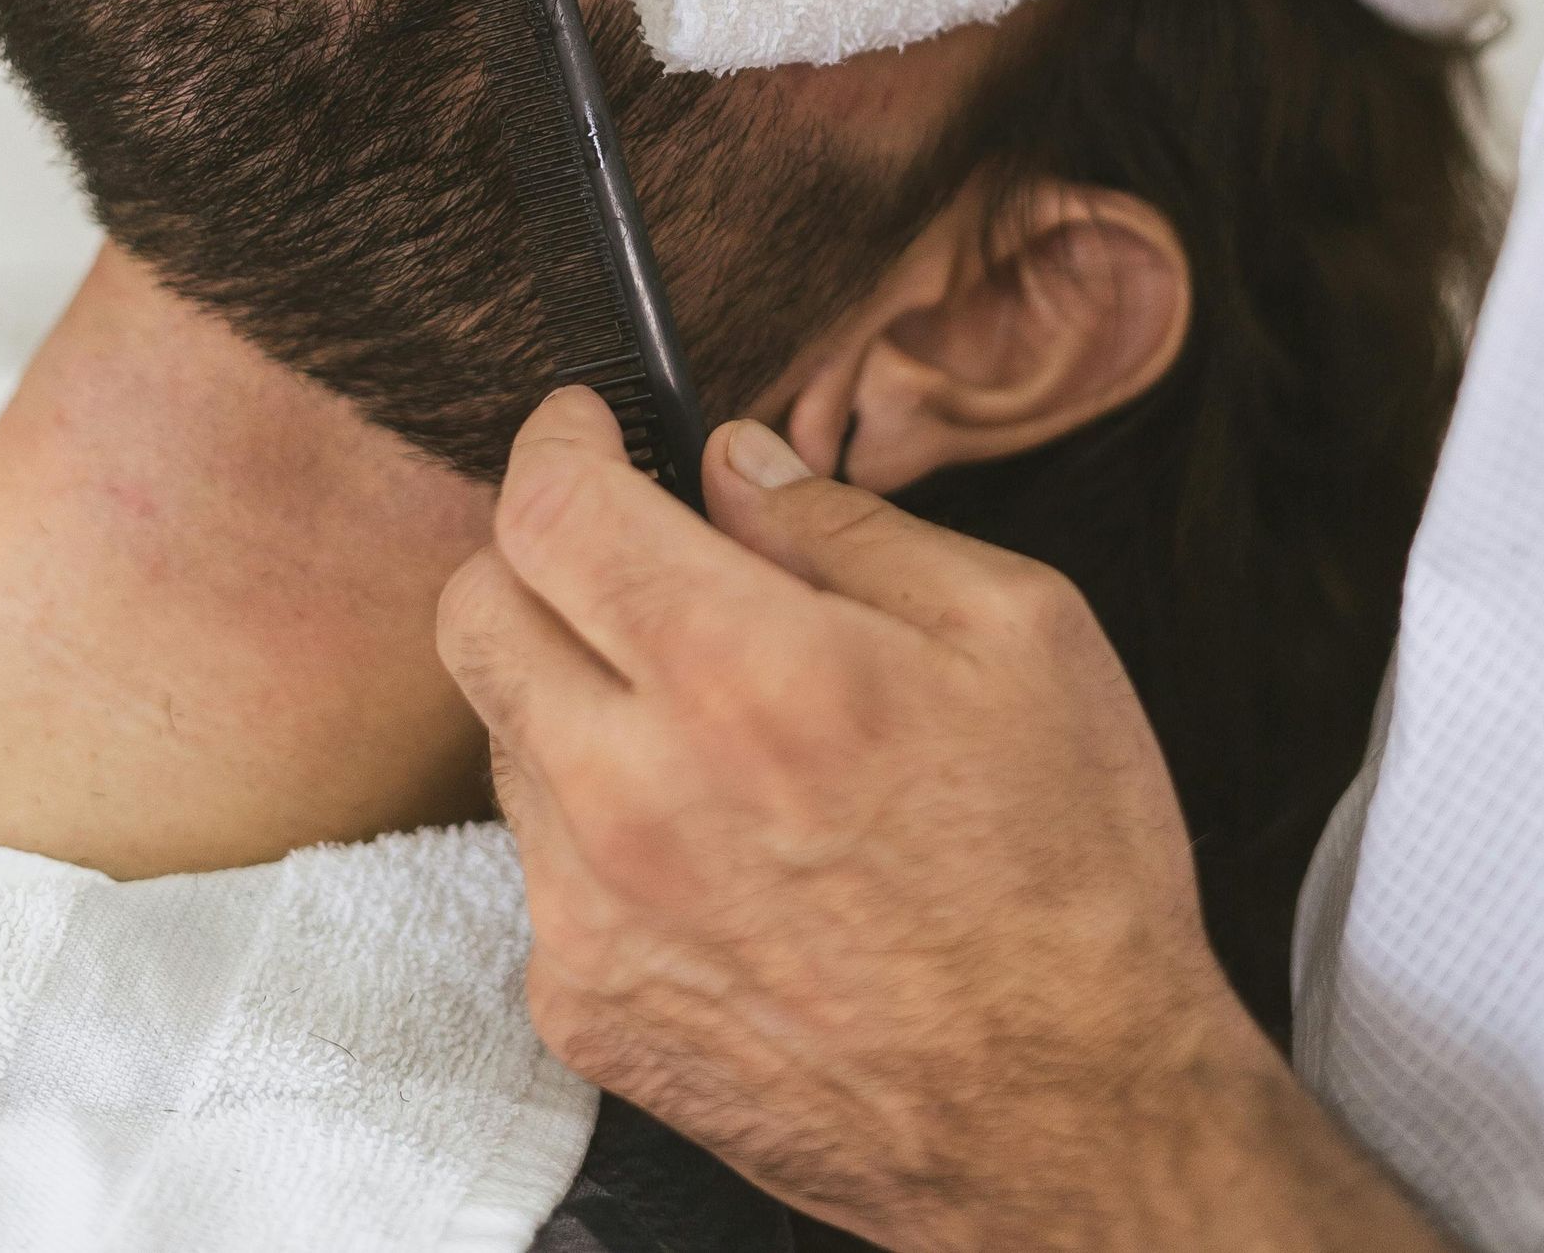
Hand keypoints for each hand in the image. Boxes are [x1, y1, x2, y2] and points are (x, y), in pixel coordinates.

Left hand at [438, 391, 1437, 1252]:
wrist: (1067, 1117)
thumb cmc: (1065, 866)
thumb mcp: (1016, 630)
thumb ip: (845, 526)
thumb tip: (730, 465)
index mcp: (745, 673)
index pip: (550, 509)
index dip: (556, 440)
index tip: (585, 426)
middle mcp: (636, 792)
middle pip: (476, 610)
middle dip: (533, 550)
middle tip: (620, 551)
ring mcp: (593, 913)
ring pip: (501, 733)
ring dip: (569, 689)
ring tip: (702, 722)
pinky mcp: (585, 1007)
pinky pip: (538, 865)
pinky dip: (595, 822)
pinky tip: (709, 841)